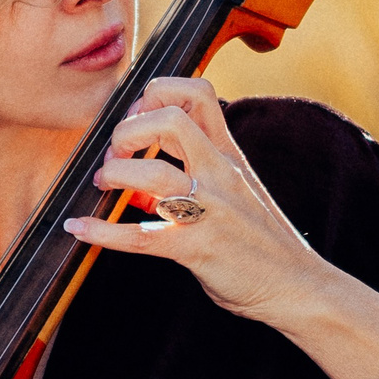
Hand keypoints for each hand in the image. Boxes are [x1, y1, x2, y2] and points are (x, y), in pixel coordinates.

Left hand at [62, 77, 335, 323]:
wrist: (299, 286)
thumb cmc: (262, 239)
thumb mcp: (238, 189)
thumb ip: (197, 172)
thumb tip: (139, 179)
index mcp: (228, 154)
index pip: (198, 92)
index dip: (157, 94)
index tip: (138, 116)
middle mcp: (220, 174)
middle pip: (171, 120)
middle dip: (130, 129)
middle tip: (116, 154)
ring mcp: (210, 211)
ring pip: (152, 176)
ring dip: (116, 175)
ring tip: (104, 184)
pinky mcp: (198, 249)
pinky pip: (141, 237)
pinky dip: (103, 232)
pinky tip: (80, 228)